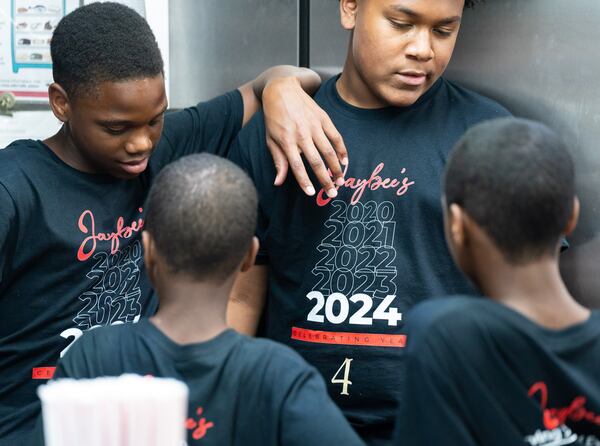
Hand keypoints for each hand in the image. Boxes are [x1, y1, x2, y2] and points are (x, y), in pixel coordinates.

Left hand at [262, 77, 347, 197]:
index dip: (304, 181)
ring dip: (336, 168)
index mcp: (286, 141)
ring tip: (341, 180)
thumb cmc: (274, 117)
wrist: (282, 89)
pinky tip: (344, 161)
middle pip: (316, 161)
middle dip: (325, 179)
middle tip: (332, 193)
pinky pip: (336, 136)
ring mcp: (314, 125)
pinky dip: (342, 150)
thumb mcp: (271, 139)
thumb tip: (278, 182)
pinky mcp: (323, 118)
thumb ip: (278, 161)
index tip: (312, 193)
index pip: (296, 166)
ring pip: (329, 151)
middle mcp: (301, 134)